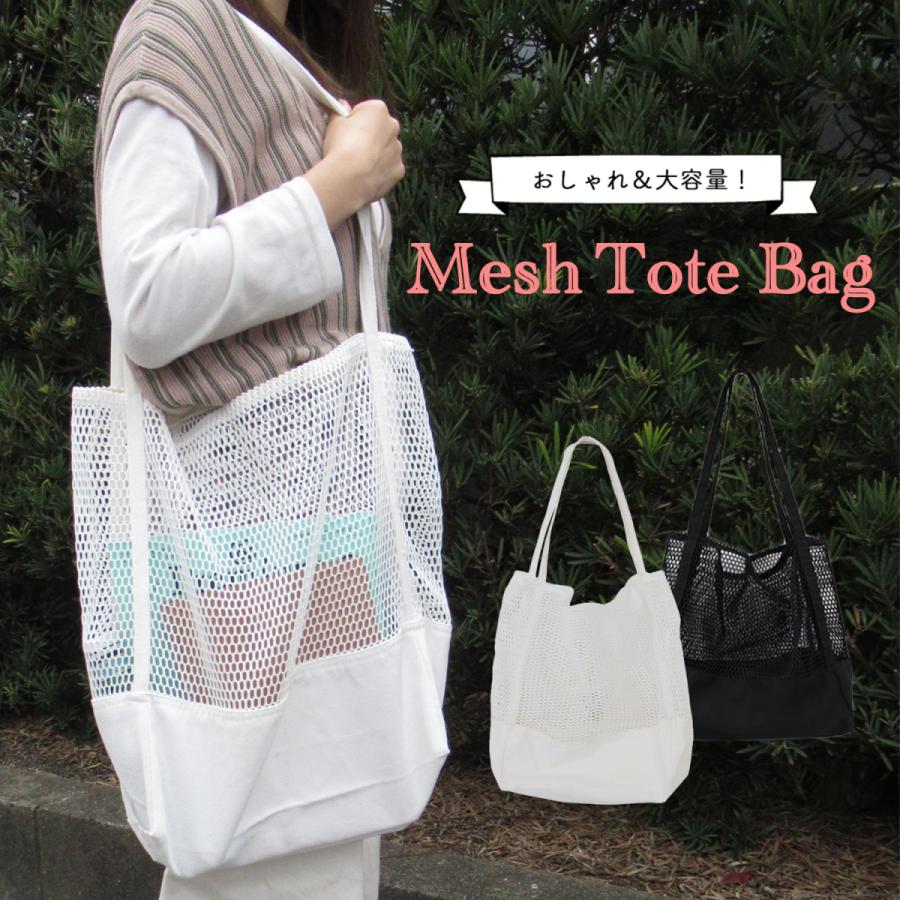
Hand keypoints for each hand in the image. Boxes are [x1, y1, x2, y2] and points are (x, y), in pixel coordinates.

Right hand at [303, 98, 404, 230]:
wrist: (350, 177)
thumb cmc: (340, 145)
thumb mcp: (334, 123)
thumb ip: (340, 112)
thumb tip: (343, 105)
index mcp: (378, 109)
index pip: (366, 110)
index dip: (355, 121)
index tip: (347, 131)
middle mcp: (393, 126)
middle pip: (381, 129)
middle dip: (370, 136)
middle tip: (353, 148)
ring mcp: (398, 149)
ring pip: (387, 149)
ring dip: (377, 153)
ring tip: (360, 164)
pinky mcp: (399, 170)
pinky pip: (390, 168)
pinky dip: (382, 171)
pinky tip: (369, 175)